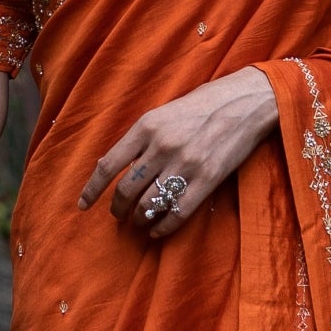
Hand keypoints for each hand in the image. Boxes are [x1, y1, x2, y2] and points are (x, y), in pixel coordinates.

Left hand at [79, 68, 280, 239]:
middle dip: (117, 209)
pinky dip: (163, 227)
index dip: (92, 190)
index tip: (84, 206)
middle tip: (118, 215)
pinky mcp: (207, 179)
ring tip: (139, 221)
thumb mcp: (164, 112)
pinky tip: (158, 230)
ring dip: (139, 218)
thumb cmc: (204, 104)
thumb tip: (109, 163)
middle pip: (126, 190)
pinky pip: (177, 213)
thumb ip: (140, 138)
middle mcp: (162, 146)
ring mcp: (185, 164)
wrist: (247, 100)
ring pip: (149, 204)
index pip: (108, 165)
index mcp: (147, 126)